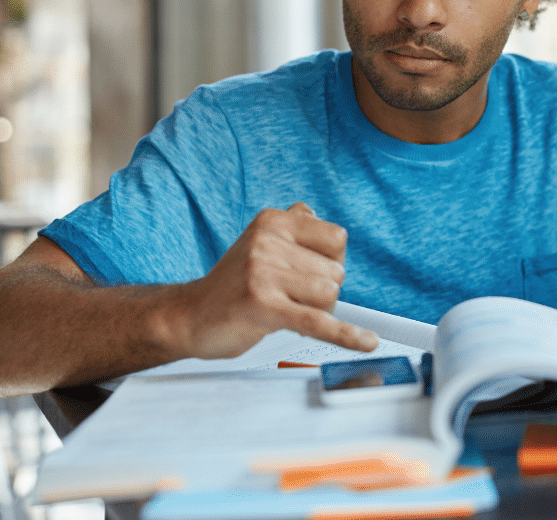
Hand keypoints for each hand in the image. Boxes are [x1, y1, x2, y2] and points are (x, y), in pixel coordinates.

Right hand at [175, 202, 377, 359]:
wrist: (189, 316)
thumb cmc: (233, 284)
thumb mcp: (259, 242)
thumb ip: (290, 225)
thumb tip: (314, 213)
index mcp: (273, 221)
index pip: (337, 239)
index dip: (331, 263)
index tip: (308, 275)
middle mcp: (267, 241)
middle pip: (336, 271)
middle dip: (322, 293)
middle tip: (289, 299)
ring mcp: (263, 272)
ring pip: (329, 296)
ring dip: (317, 312)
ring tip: (286, 311)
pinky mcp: (263, 306)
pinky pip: (317, 321)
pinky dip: (346, 335)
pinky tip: (367, 343)